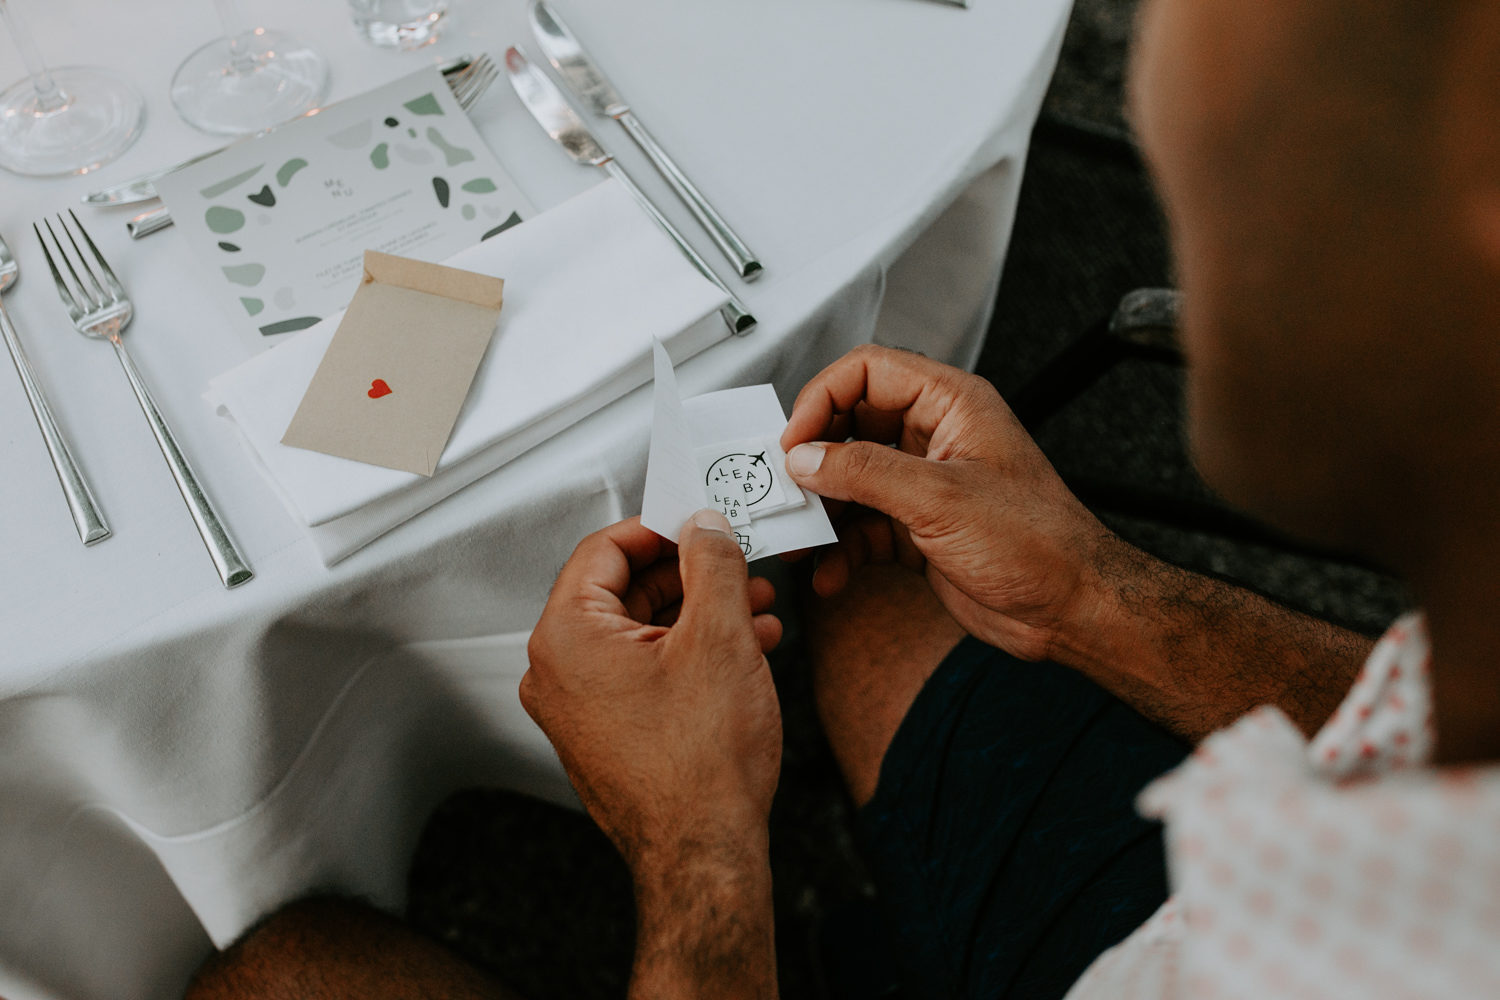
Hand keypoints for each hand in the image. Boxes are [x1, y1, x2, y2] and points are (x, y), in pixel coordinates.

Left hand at [523, 512, 782, 868]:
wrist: (705, 855)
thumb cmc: (700, 768)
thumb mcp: (719, 637)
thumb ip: (713, 564)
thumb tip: (706, 528)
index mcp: (565, 638)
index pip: (605, 549)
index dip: (660, 528)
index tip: (698, 522)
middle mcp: (557, 673)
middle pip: (624, 591)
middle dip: (692, 576)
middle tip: (737, 564)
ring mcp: (579, 709)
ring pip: (641, 634)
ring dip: (700, 615)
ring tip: (755, 611)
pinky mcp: (606, 735)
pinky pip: (643, 673)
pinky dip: (689, 655)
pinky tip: (743, 651)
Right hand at [780, 344, 1110, 662]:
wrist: (1071, 610)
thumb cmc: (1041, 543)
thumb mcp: (940, 499)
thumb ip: (865, 473)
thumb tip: (808, 457)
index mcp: (952, 404)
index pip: (868, 372)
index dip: (823, 398)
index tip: (793, 439)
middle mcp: (936, 438)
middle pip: (851, 426)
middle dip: (814, 459)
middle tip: (785, 486)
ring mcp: (925, 485)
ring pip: (852, 482)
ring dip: (822, 511)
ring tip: (800, 537)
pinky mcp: (919, 530)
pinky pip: (863, 530)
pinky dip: (842, 551)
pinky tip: (832, 573)